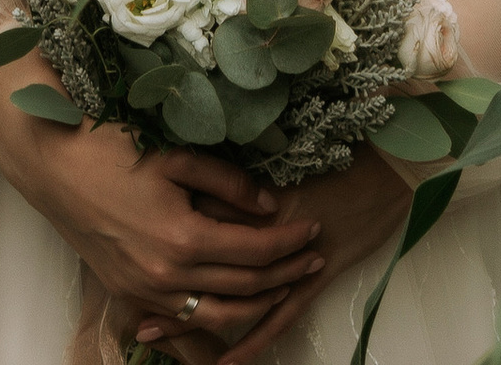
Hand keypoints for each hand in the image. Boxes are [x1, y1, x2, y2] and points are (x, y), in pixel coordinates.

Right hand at [0, 60, 325, 341]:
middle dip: (284, 273)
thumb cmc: (110, 148)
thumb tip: (269, 204)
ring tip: (285, 284)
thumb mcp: (176, 155)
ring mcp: (147, 292)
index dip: (289, 242)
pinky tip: (235, 303)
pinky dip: (217, 315)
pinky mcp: (131, 294)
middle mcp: (167, 277)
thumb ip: (228, 182)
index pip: (254, 251)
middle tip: (313, 257)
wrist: (52, 165)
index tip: (313, 228)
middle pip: (243, 287)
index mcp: (182, 239)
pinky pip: (185, 318)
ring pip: (218, 314)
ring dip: (257, 302)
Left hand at [137, 160, 413, 363]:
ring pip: (234, 298)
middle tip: (132, 314)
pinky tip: (227, 361)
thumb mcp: (269, 159)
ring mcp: (286, 260)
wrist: (381, 166)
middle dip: (167, 289)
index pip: (192, 224)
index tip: (119, 250)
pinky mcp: (312, 277)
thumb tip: (183, 191)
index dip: (157, 239)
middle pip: (204, 265)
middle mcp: (259, 233)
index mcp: (245, 199)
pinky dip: (250, 340)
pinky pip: (277, 317)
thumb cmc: (330, 156)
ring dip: (195, 319)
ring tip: (156, 334)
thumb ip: (227, 178)